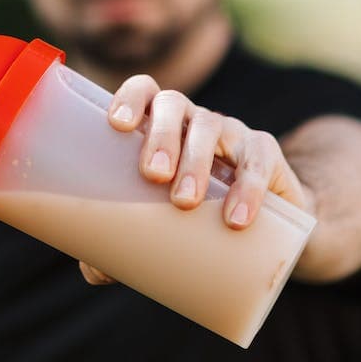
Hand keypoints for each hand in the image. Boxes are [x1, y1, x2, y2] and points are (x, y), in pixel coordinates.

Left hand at [78, 75, 311, 285]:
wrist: (264, 232)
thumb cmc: (194, 219)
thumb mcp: (161, 226)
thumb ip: (123, 244)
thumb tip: (95, 270)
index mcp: (161, 126)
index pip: (144, 91)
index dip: (130, 97)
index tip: (117, 125)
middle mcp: (193, 120)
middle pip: (173, 104)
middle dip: (161, 135)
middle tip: (153, 175)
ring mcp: (230, 132)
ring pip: (210, 126)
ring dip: (195, 160)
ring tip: (184, 202)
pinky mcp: (265, 152)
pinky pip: (258, 157)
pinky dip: (248, 186)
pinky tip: (236, 218)